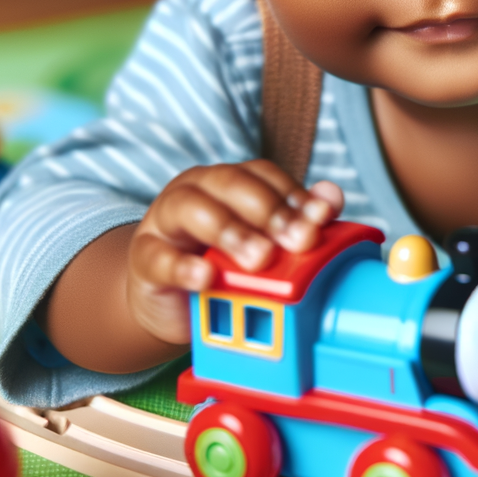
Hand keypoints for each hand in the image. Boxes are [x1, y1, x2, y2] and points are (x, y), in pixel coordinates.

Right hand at [127, 160, 341, 344]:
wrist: (170, 302)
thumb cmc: (223, 264)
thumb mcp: (261, 243)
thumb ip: (296, 219)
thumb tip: (332, 196)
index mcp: (230, 181)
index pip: (263, 174)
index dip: (293, 194)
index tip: (320, 220)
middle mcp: (197, 190)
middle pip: (231, 183)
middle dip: (270, 211)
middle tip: (298, 241)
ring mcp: (166, 221)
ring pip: (192, 209)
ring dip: (231, 232)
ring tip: (259, 260)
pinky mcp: (145, 258)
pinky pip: (159, 257)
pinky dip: (183, 267)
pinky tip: (206, 278)